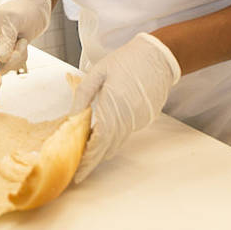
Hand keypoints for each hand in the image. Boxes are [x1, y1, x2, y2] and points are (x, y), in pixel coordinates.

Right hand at [0, 0, 51, 74]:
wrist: (34, 9)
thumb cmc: (25, 10)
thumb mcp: (16, 20)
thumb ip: (6, 40)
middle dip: (8, 60)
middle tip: (20, 45)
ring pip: (1, 68)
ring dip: (16, 58)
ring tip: (21, 42)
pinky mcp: (2, 54)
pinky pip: (9, 66)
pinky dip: (19, 58)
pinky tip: (21, 45)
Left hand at [71, 32, 180, 182]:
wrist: (158, 55)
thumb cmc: (127, 60)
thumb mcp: (98, 72)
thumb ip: (83, 95)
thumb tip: (72, 117)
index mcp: (113, 107)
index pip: (98, 143)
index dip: (87, 160)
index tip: (77, 174)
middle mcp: (128, 119)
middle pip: (108, 148)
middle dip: (93, 158)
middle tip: (79, 164)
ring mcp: (139, 120)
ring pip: (118, 140)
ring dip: (104, 145)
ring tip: (89, 145)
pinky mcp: (146, 118)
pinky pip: (127, 131)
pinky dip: (115, 134)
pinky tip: (108, 126)